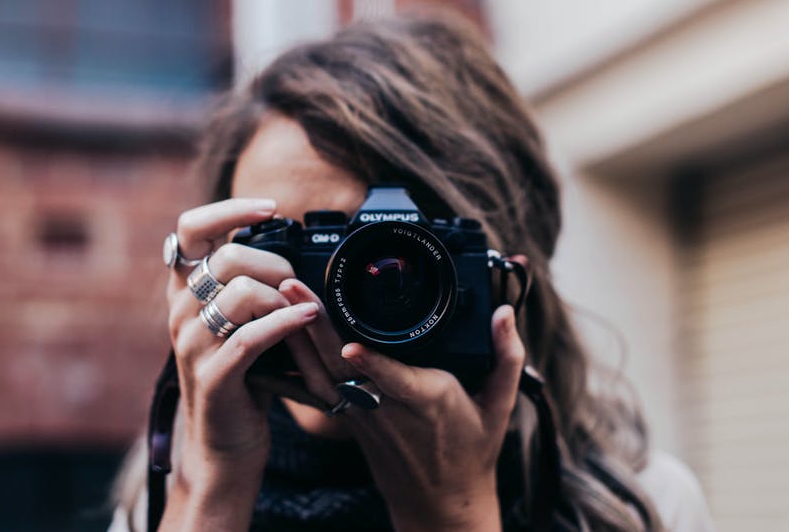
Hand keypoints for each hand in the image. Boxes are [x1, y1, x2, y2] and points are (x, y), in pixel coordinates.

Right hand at [159, 198, 318, 530]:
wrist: (225, 445)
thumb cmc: (243, 376)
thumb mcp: (239, 319)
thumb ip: (247, 280)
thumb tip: (283, 235)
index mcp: (185, 291)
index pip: (190, 228)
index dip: (229, 209)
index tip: (270, 209)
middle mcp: (180, 312)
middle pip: (228, 257)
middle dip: (275, 263)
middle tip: (297, 283)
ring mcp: (191, 345)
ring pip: (240, 293)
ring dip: (282, 297)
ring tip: (302, 311)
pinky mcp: (213, 377)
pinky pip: (251, 337)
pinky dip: (286, 323)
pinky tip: (308, 317)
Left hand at [281, 282, 525, 531]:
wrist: (440, 501)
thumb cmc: (471, 450)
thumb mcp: (500, 407)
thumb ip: (507, 357)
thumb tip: (505, 313)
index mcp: (428, 401)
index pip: (395, 380)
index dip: (372, 364)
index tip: (350, 345)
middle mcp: (387, 407)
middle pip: (344, 365)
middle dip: (318, 327)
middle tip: (295, 287)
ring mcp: (362, 412)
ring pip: (322, 371)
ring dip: (299, 333)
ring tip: (281, 294)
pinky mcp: (349, 415)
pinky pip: (317, 382)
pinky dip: (298, 354)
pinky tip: (280, 327)